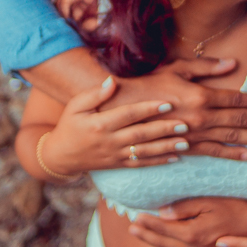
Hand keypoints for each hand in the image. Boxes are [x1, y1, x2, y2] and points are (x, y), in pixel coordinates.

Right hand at [39, 77, 191, 175]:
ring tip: (186, 143)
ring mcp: (115, 155)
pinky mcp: (118, 165)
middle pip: (141, 135)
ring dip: (166, 148)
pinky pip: (141, 164)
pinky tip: (175, 158)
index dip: (148, 109)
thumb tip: (113, 81)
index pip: (128, 114)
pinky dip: (158, 162)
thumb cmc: (69, 125)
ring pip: (144, 152)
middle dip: (165, 130)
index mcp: (100, 124)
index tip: (168, 103)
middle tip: (186, 124)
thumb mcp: (75, 106)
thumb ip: (95, 94)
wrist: (60, 156)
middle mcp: (109, 141)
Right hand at [113, 58, 246, 161]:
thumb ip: (206, 67)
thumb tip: (233, 63)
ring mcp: (194, 134)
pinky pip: (213, 152)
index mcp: (201, 95)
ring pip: (231, 138)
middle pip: (240, 120)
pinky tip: (246, 157)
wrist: (121, 111)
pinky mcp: (186, 147)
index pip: (237, 99)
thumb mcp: (177, 68)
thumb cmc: (149, 84)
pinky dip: (231, 154)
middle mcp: (201, 117)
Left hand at [129, 196, 246, 246]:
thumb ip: (185, 208)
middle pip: (167, 246)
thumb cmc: (239, 208)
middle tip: (131, 231)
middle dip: (148, 238)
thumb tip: (162, 214)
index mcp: (193, 234)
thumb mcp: (210, 202)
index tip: (134, 217)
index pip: (164, 229)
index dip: (148, 224)